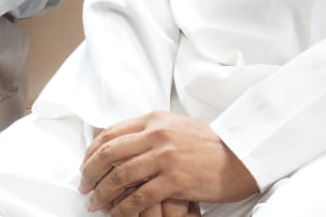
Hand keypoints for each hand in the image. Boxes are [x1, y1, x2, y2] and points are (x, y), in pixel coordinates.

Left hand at [79, 112, 257, 214]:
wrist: (241, 157)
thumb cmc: (209, 145)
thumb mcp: (175, 126)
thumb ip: (148, 130)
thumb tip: (120, 140)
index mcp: (153, 119)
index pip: (110, 133)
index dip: (91, 152)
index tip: (85, 166)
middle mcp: (156, 134)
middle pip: (109, 153)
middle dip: (90, 172)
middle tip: (84, 186)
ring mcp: (165, 157)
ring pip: (120, 175)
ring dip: (103, 192)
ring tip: (95, 203)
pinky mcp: (175, 180)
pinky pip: (139, 197)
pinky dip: (123, 208)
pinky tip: (116, 214)